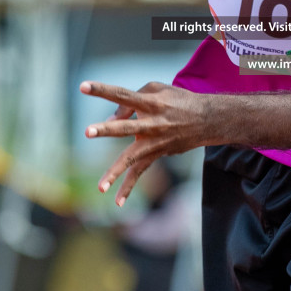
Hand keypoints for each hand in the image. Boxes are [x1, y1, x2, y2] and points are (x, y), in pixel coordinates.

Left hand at [81, 81, 211, 205]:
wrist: (207, 120)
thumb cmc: (177, 100)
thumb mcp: (157, 89)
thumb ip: (130, 100)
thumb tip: (111, 120)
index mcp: (150, 102)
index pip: (122, 94)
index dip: (103, 90)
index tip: (83, 86)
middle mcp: (152, 123)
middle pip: (126, 127)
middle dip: (107, 129)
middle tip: (87, 131)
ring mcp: (154, 142)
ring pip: (132, 158)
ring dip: (115, 172)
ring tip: (100, 188)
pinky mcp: (157, 154)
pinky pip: (140, 172)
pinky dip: (129, 187)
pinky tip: (117, 203)